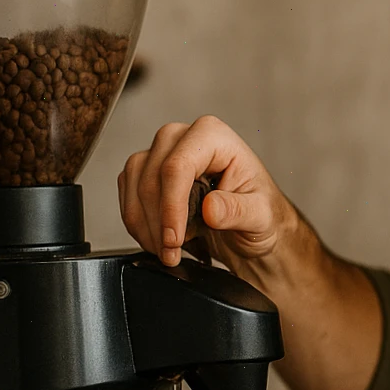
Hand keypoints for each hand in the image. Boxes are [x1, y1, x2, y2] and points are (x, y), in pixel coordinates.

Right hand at [117, 115, 295, 268]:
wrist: (251, 228)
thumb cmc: (260, 214)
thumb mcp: (261, 216)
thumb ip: (239, 211)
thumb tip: (211, 208)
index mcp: (213, 136)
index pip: (177, 167)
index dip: (171, 207)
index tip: (174, 239)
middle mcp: (183, 138)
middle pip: (151, 177)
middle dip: (157, 222)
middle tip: (172, 253)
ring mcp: (162, 152)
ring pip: (134, 184)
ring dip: (145, 226)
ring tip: (168, 251)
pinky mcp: (147, 171)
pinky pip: (128, 194)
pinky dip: (138, 223)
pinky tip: (158, 240)